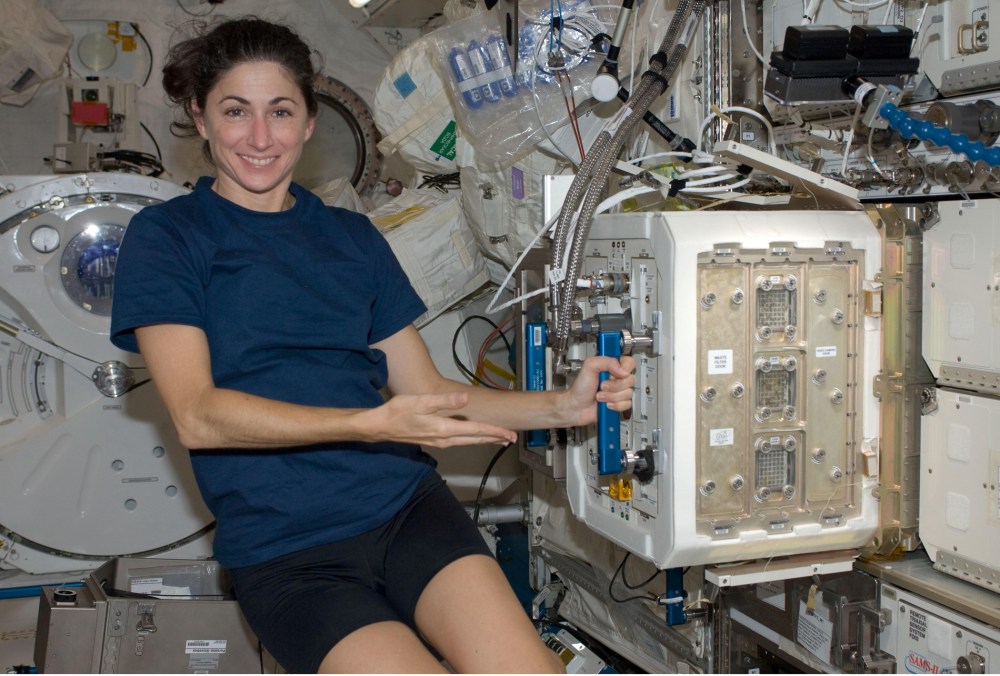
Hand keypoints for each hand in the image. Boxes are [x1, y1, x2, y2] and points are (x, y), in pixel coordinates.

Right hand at [356, 392, 517, 447]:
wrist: (380, 426)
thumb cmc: (398, 412)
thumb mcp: (421, 401)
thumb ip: (445, 401)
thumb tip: (465, 399)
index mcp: (444, 429)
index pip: (476, 431)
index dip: (494, 432)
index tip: (509, 434)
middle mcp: (444, 439)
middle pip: (475, 440)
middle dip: (494, 439)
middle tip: (511, 439)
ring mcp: (439, 442)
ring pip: (468, 442)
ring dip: (484, 440)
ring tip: (498, 439)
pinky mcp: (434, 441)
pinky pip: (459, 442)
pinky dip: (471, 439)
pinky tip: (473, 437)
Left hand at [562, 355, 636, 426]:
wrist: (576, 407)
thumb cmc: (580, 388)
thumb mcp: (589, 366)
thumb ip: (606, 361)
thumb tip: (621, 369)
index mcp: (611, 367)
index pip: (629, 362)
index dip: (626, 368)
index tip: (616, 374)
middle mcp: (617, 378)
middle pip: (630, 380)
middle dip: (614, 386)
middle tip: (602, 386)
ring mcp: (619, 391)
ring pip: (628, 393)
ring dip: (611, 397)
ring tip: (600, 396)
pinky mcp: (619, 403)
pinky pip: (627, 404)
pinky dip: (615, 405)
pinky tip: (606, 404)